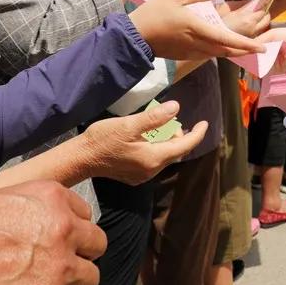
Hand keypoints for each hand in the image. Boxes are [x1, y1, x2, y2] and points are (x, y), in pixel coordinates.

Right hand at [0, 181, 107, 284]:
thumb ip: (25, 210)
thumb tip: (29, 224)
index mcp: (50, 197)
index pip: (84, 213)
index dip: (71, 229)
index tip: (59, 239)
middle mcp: (63, 228)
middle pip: (96, 245)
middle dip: (79, 256)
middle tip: (58, 266)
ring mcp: (59, 266)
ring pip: (89, 279)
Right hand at [82, 101, 207, 184]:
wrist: (80, 159)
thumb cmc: (103, 139)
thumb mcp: (129, 124)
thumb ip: (154, 118)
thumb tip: (176, 108)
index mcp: (154, 158)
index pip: (185, 146)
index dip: (197, 134)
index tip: (205, 122)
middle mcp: (152, 170)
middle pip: (175, 153)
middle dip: (181, 137)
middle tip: (178, 122)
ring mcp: (142, 176)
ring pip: (165, 157)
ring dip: (168, 143)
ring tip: (164, 128)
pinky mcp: (134, 176)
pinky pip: (154, 162)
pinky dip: (158, 149)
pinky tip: (149, 140)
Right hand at [130, 0, 264, 59]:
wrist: (133, 37)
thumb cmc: (153, 14)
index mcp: (197, 27)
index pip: (227, 38)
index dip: (246, 44)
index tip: (261, 48)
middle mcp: (197, 43)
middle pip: (227, 50)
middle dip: (245, 50)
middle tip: (260, 49)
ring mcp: (191, 52)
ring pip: (218, 53)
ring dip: (233, 51)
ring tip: (245, 47)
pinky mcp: (185, 55)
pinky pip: (208, 55)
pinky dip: (219, 51)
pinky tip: (222, 46)